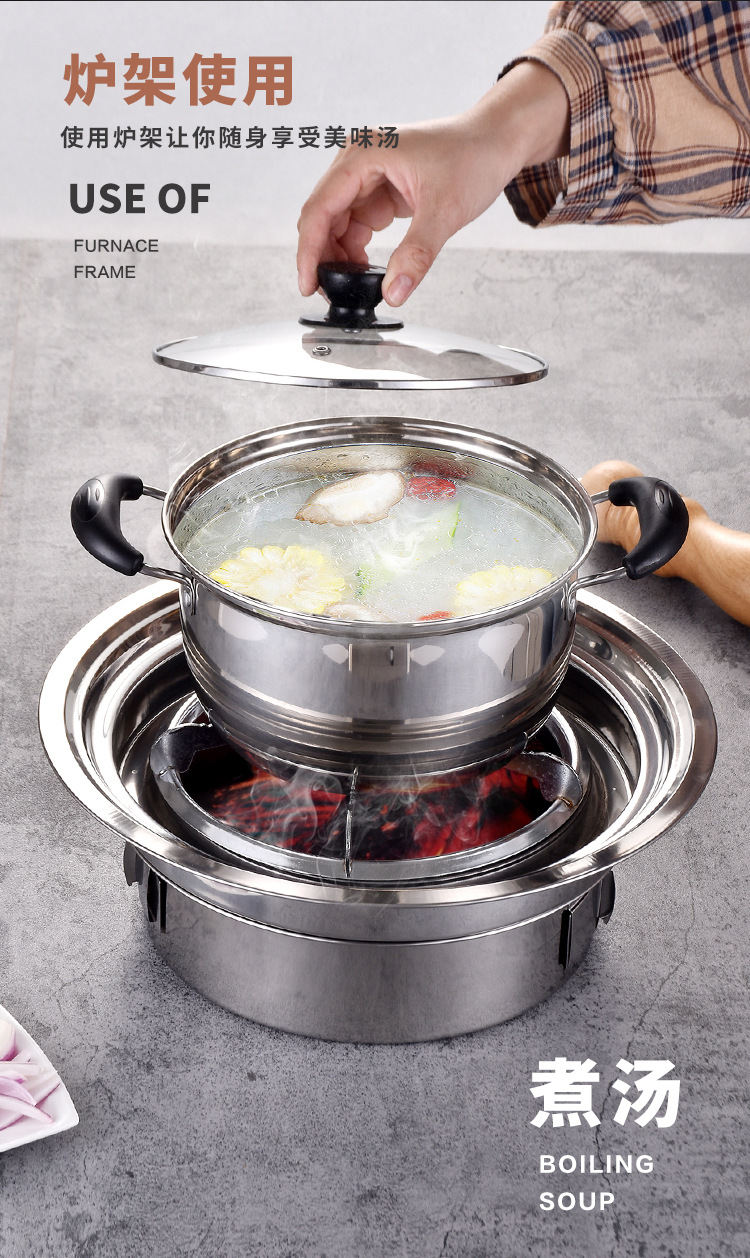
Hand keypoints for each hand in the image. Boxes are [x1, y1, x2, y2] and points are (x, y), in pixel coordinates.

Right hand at [297, 61, 568, 305]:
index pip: (320, 209)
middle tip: (332, 294)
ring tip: (356, 284)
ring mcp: (368, 175)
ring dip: (341, 256)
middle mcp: (359, 160)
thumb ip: (416, 255)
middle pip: (323, 217)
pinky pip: (357, 224)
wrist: (499, 140)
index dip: (310, 252)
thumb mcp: (444, 211)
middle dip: (324, 258)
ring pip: (337, 224)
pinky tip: (367, 269)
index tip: (308, 285)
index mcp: (363, 154)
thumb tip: (394, 292)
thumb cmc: (474, 155)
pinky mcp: (381, 189)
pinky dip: (357, 249)